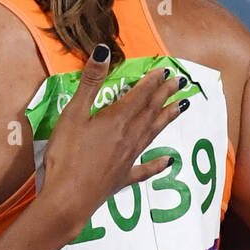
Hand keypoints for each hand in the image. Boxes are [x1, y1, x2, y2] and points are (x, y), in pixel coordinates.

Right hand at [41, 46, 182, 239]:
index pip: (140, 95)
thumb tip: (103, 51)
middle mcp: (129, 136)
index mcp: (117, 119)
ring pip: (153, 133)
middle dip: (165, 94)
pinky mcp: (123, 178)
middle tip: (181, 81)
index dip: (153, 81)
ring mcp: (129, 159)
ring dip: (167, 118)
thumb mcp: (73, 114)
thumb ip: (90, 83)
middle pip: (151, 111)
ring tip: (182, 107)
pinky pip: (145, 169)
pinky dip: (158, 164)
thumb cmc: (67, 155)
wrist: (69, 198)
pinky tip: (170, 160)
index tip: (166, 69)